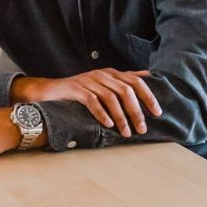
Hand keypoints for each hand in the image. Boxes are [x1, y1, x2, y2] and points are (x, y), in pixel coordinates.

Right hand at [13, 70, 160, 135]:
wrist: (48, 92)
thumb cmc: (79, 93)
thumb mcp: (103, 87)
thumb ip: (121, 84)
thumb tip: (146, 79)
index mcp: (111, 73)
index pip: (136, 82)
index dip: (148, 97)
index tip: (157, 113)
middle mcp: (102, 74)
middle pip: (126, 91)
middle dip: (136, 111)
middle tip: (142, 128)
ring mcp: (88, 80)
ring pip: (111, 97)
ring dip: (121, 117)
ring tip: (126, 132)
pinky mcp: (75, 89)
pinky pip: (92, 101)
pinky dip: (102, 113)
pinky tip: (108, 124)